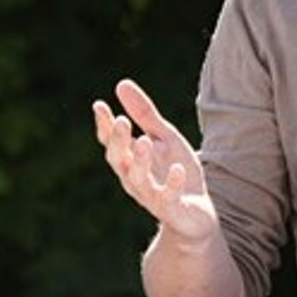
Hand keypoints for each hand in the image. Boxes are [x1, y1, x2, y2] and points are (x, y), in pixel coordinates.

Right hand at [91, 78, 218, 243]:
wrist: (197, 212)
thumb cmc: (175, 170)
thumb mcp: (164, 137)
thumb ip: (144, 114)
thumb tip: (120, 84)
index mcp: (129, 159)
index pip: (111, 141)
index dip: (104, 125)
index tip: (99, 105)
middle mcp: (133, 178)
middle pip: (119, 160)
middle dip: (119, 141)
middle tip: (121, 121)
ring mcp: (151, 195)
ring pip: (138, 180)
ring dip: (140, 161)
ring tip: (144, 141)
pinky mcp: (171, 209)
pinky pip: (168, 198)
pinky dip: (172, 184)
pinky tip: (177, 170)